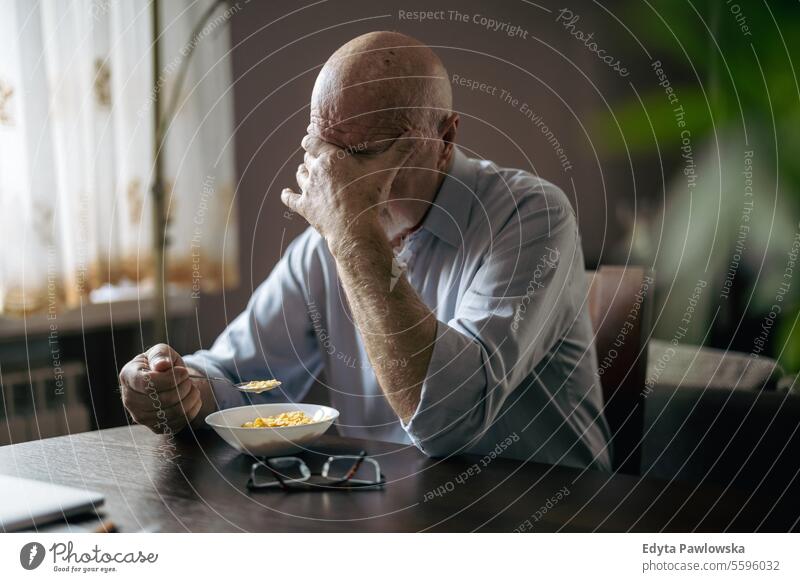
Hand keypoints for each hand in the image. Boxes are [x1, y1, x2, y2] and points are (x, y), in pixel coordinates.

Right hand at [118, 344, 201, 434]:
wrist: (165, 380)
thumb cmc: (161, 364)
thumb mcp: (160, 352)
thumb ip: (160, 355)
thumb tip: (162, 365)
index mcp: (128, 377)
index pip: (148, 383)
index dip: (170, 378)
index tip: (183, 372)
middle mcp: (129, 400)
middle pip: (164, 399)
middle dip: (184, 387)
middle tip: (187, 378)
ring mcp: (141, 417)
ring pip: (174, 412)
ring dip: (190, 397)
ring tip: (190, 387)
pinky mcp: (155, 427)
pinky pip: (180, 422)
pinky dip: (192, 409)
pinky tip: (190, 398)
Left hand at [281, 132, 414, 253]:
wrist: (354, 228)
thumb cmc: (370, 196)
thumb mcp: (387, 170)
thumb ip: (400, 150)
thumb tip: (417, 133)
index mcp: (330, 158)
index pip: (312, 141)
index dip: (312, 138)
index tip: (312, 135)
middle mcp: (315, 171)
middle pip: (307, 158)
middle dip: (311, 156)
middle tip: (316, 156)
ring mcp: (309, 191)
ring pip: (299, 176)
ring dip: (303, 173)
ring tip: (307, 172)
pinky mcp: (306, 208)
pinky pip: (290, 199)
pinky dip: (287, 195)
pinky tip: (286, 193)